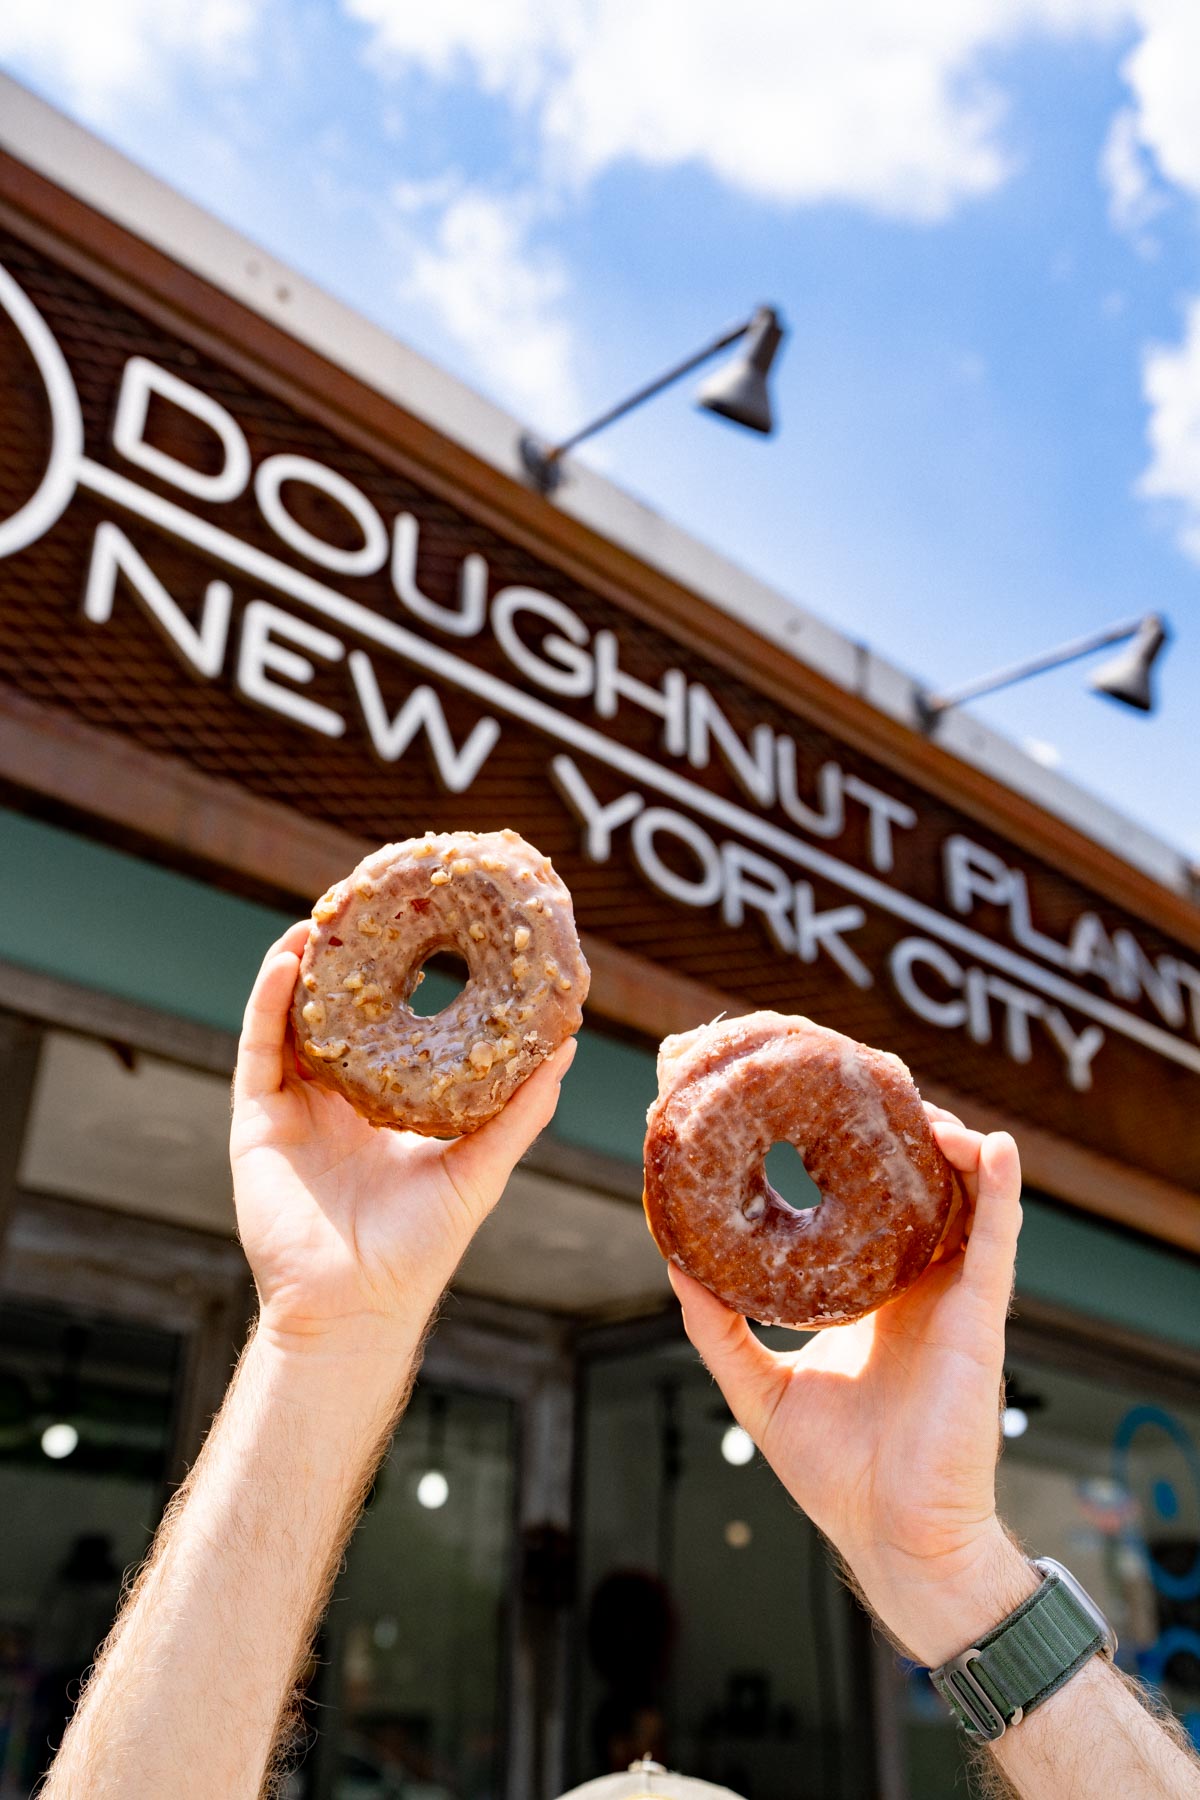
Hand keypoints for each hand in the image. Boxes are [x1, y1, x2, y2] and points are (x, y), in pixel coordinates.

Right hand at [230, 922, 575, 1363]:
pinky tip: (288, 960)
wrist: (358, 1309)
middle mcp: (337, 1101)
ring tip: (324, 916)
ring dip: (302, 966)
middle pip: (337, 1015)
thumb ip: (521, 1110)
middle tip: (368, 904)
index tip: (425, 927)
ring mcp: (294, 1108)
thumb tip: (568, 1047)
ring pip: (291, 1019)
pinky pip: (258, 1048)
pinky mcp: (258, 1121)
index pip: (390, 1029)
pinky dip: (268, 1002)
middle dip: (348, 962)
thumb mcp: (480, 1166)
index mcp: (387, 1107)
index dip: (402, 978)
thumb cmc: (422, 1250)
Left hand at [670, 1109, 1031, 1663]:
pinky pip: (998, 1240)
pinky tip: (992, 1147)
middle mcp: (914, 1284)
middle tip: (850, 1078)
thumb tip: (672, 1262)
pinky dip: (1001, 1189)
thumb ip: (717, 1327)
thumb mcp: (759, 1387)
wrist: (893, 1534)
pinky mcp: (980, 1316)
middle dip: (889, 1131)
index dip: (840, 1157)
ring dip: (944, 1142)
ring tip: (908, 1097)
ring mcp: (952, 1296)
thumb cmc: (836, 1473)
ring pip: (960, 1198)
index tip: (803, 1105)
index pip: (860, 1208)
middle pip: (911, 1187)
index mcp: (868, 1294)